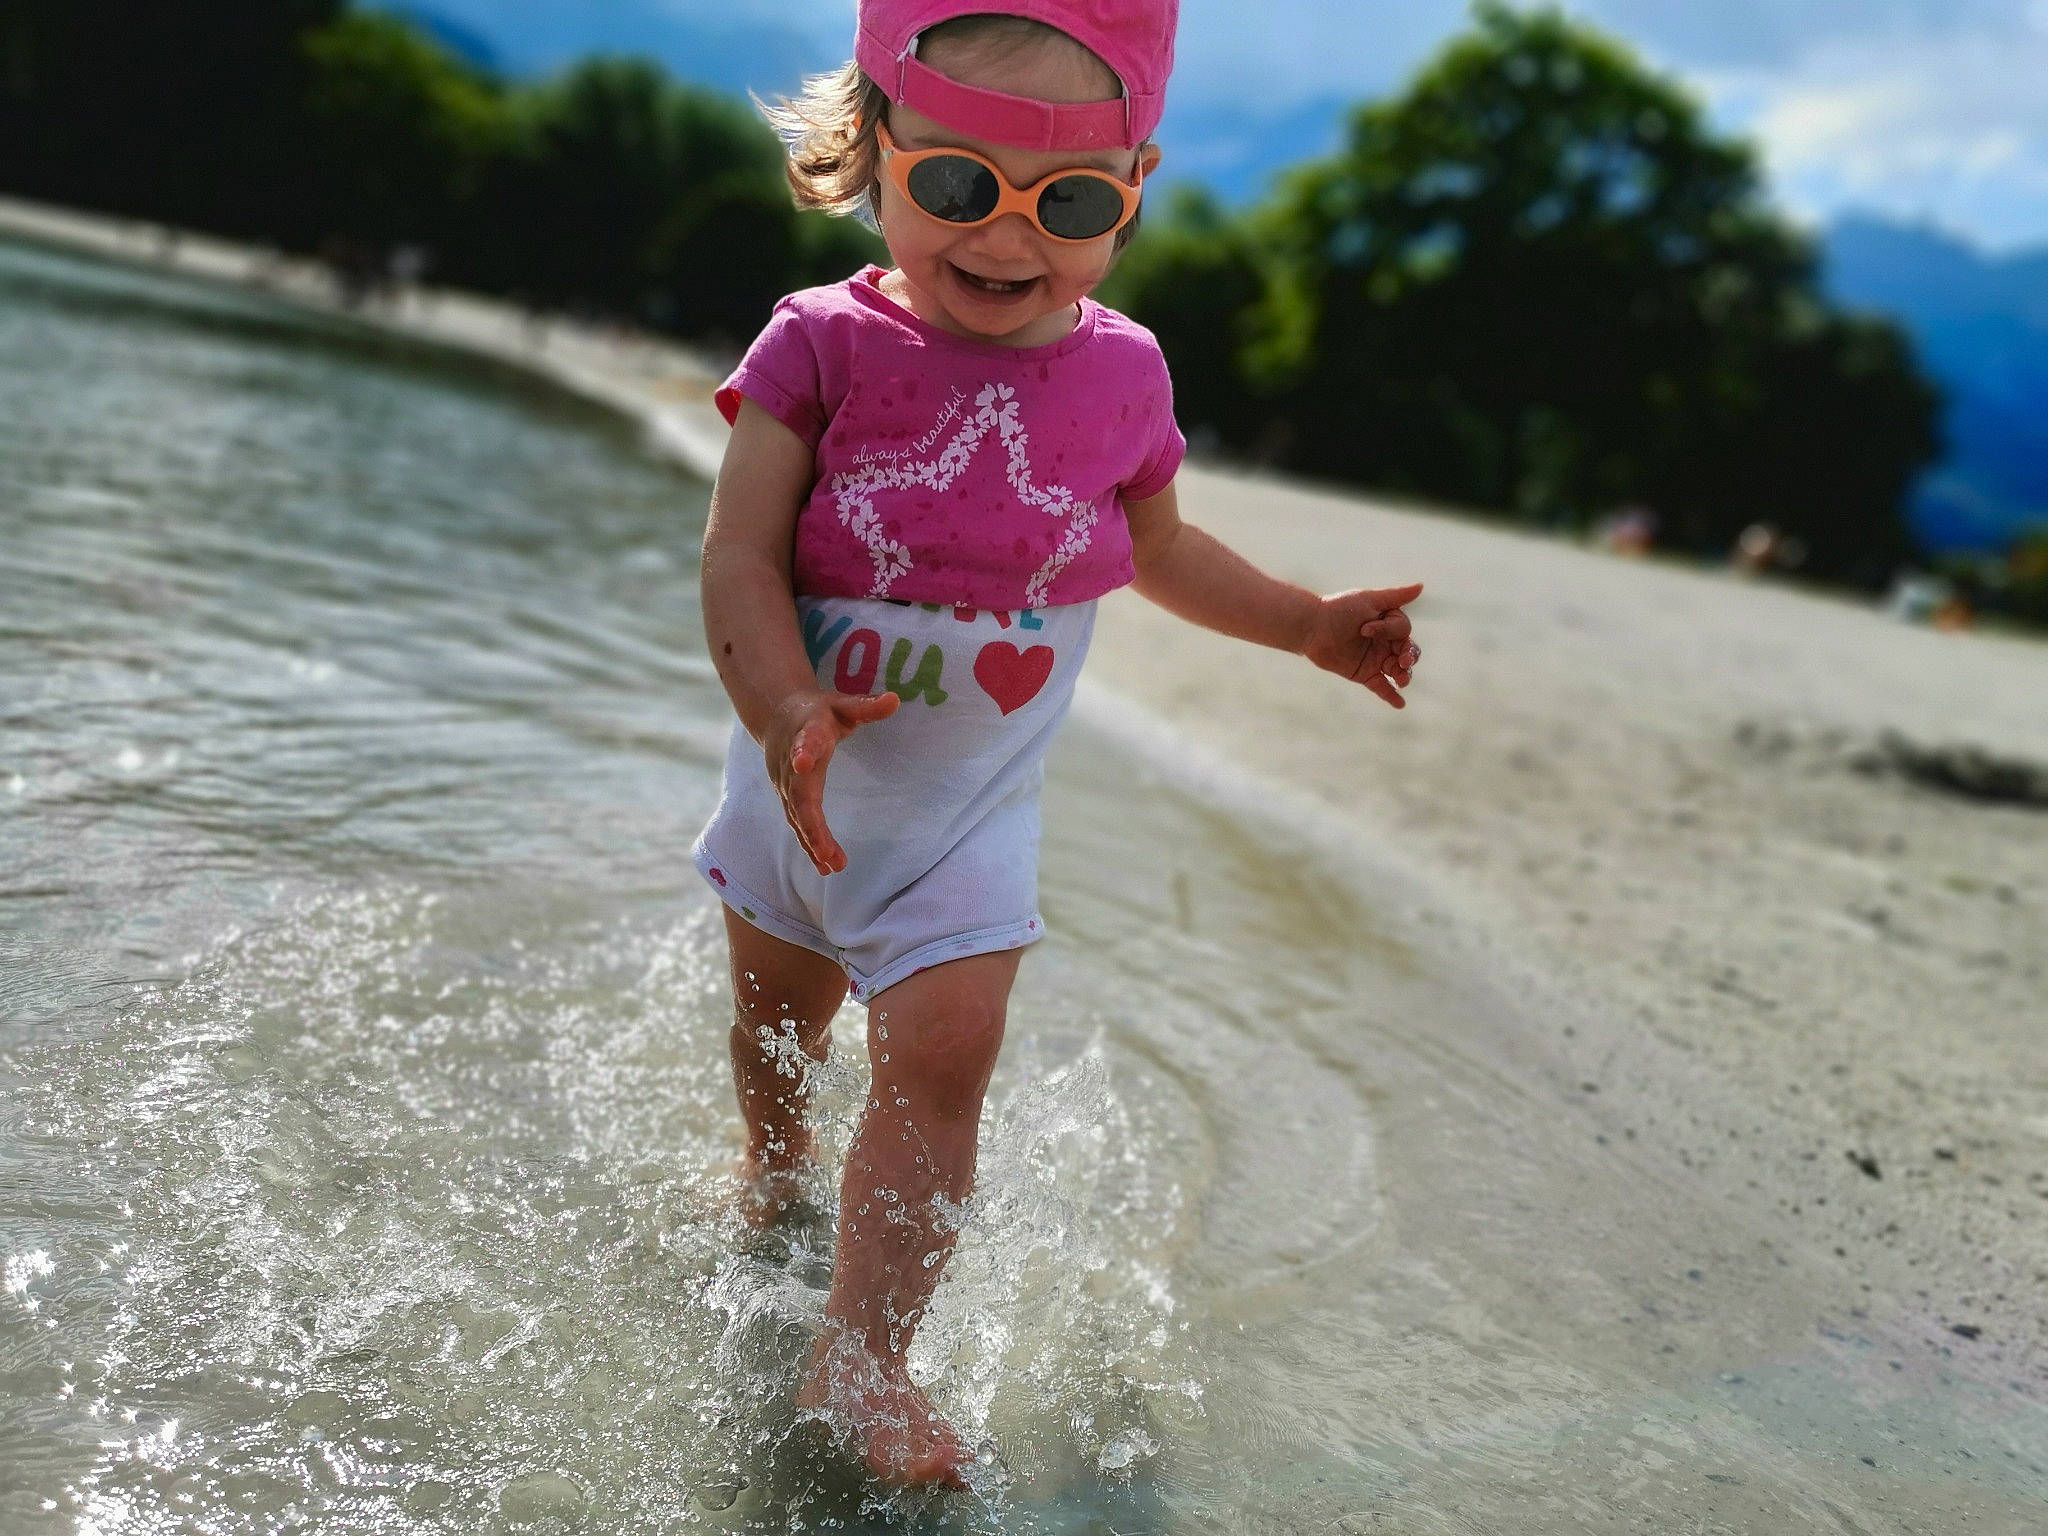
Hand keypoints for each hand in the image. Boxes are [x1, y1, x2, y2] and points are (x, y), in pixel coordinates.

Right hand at [765, 689, 899, 874]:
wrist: (779, 716)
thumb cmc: (819, 712)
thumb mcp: (843, 704)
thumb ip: (866, 706)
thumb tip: (896, 699)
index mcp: (808, 733)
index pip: (806, 742)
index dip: (804, 751)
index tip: (803, 762)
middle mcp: (792, 763)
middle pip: (799, 795)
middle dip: (811, 823)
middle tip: (827, 850)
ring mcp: (787, 784)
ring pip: (797, 816)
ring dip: (812, 842)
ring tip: (832, 865)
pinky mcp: (788, 798)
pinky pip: (798, 824)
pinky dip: (810, 845)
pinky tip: (825, 866)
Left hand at [1302, 583, 1423, 707]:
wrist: (1311, 627)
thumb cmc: (1339, 609)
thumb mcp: (1368, 599)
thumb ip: (1395, 596)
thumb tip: (1421, 586)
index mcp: (1390, 624)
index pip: (1403, 631)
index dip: (1388, 631)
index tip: (1365, 629)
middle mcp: (1386, 642)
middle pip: (1409, 652)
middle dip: (1409, 657)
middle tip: (1402, 661)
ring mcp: (1377, 660)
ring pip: (1398, 670)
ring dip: (1404, 675)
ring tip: (1401, 680)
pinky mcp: (1365, 674)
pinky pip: (1382, 687)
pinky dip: (1391, 696)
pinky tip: (1400, 704)